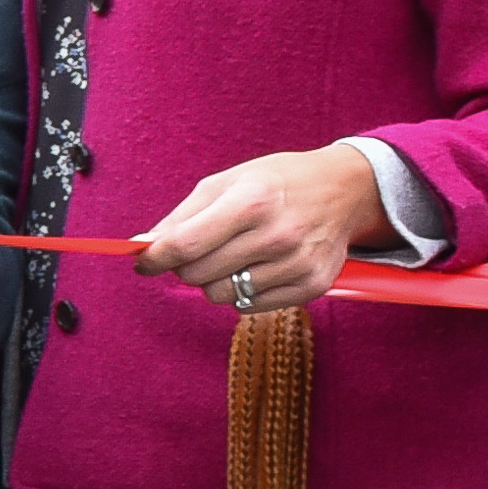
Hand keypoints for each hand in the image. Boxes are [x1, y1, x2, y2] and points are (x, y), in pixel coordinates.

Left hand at [133, 143, 391, 315]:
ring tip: (234, 255)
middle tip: (199, 249)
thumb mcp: (227, 182)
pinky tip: (258, 266)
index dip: (154, 258)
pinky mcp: (312, 285)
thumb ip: (182, 216)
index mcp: (251, 202)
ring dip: (215, 280)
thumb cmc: (277, 182)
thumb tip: (143, 246)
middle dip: (186, 265)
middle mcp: (277, 235)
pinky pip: (250, 306)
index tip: (143, 261)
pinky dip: (243, 292)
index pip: (185, 245)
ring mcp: (297, 264)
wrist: (344, 189)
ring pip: (221, 295)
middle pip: (198, 274)